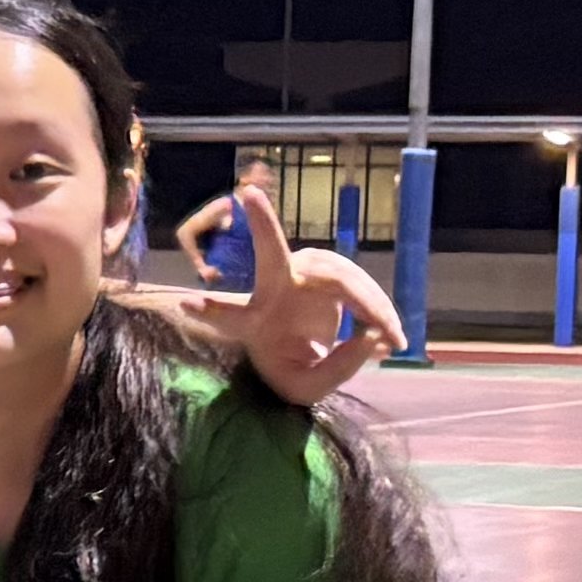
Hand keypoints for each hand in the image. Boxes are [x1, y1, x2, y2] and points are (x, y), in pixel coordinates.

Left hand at [209, 185, 401, 407]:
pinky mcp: (325, 265)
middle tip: (247, 194)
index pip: (229, 316)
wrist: (304, 352)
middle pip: (270, 257)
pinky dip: (381, 310)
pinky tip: (394, 337)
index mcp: (253, 323)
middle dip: (262, 226)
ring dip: (375, 309)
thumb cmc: (293, 367)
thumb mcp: (309, 388)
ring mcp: (300, 270)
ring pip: (342, 280)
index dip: (211, 312)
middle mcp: (272, 289)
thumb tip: (371, 336)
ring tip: (396, 342)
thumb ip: (339, 368)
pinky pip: (360, 283)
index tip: (185, 303)